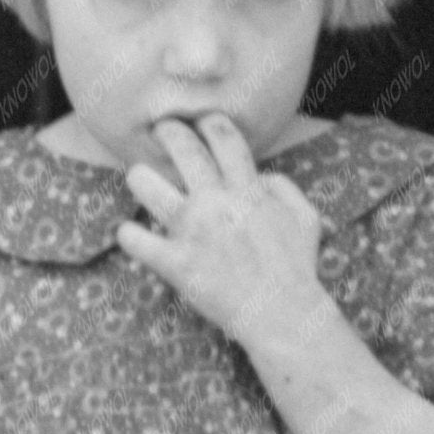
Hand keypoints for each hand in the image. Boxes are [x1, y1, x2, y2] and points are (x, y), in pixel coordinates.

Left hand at [116, 114, 323, 349]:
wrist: (282, 312)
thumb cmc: (297, 266)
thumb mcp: (305, 216)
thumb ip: (283, 186)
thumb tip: (260, 175)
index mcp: (248, 189)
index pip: (224, 138)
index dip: (210, 122)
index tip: (202, 121)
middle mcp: (216, 203)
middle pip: (183, 150)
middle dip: (169, 132)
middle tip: (161, 129)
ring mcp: (192, 231)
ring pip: (149, 188)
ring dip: (139, 177)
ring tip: (137, 176)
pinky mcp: (175, 263)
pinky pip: (138, 242)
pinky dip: (129, 236)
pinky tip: (128, 233)